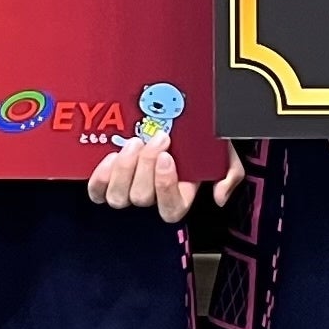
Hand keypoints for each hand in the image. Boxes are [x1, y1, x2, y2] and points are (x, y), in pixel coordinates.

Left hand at [85, 125, 242, 223]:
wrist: (177, 119)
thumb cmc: (199, 138)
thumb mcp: (223, 152)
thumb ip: (229, 175)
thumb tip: (219, 196)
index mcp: (179, 196)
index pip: (170, 209)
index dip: (165, 186)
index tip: (168, 157)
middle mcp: (152, 196)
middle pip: (141, 198)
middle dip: (146, 166)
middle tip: (156, 139)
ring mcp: (129, 189)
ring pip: (119, 197)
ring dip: (125, 169)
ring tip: (135, 143)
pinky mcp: (109, 180)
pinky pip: (98, 192)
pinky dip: (101, 177)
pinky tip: (111, 156)